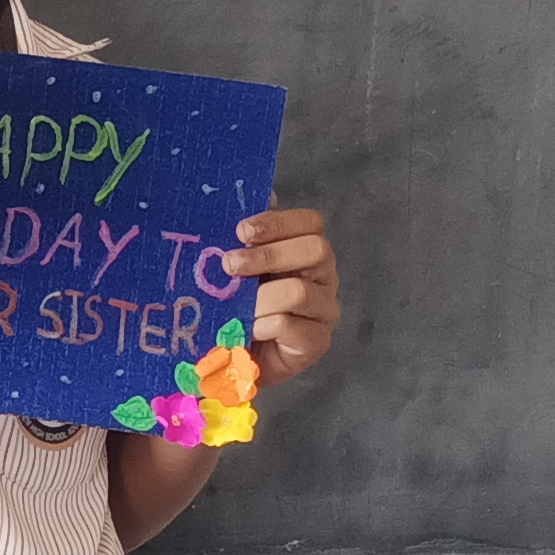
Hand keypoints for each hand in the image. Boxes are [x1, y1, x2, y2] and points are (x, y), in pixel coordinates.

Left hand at [227, 207, 339, 384]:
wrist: (234, 358)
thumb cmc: (237, 306)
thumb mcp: (237, 268)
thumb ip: (245, 238)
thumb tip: (251, 197)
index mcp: (306, 251)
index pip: (310, 223)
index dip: (277, 222)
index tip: (241, 230)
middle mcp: (323, 277)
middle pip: (316, 249)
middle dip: (267, 255)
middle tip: (229, 265)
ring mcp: (324, 310)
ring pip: (299, 291)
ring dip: (258, 298)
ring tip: (235, 307)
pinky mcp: (317, 342)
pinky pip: (290, 325)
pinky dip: (262, 325)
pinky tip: (247, 329)